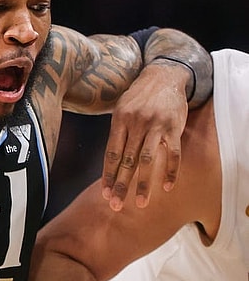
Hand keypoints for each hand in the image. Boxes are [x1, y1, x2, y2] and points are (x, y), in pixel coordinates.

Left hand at [102, 61, 188, 210]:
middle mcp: (136, 124)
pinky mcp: (174, 127)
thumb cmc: (139, 96)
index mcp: (119, 121)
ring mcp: (156, 126)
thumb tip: (110, 161)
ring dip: (143, 184)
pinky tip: (166, 187)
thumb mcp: (121, 109)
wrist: (164, 75)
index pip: (111, 154)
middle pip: (127, 161)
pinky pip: (173, 154)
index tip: (105, 194)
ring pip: (148, 161)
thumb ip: (117, 133)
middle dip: (121, 185)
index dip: (108, 175)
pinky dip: (170, 171)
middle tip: (116, 205)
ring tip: (140, 203)